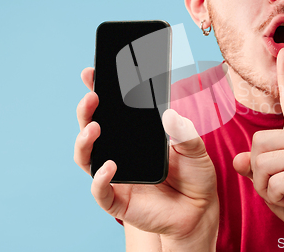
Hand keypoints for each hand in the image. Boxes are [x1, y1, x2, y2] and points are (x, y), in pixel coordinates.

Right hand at [74, 68, 217, 246]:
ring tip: (94, 127)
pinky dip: (100, 180)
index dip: (100, 92)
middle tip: (92, 95)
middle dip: (87, 111)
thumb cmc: (195, 175)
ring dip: (84, 141)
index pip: (112, 112)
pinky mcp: (119, 201)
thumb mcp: (195, 148)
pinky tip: (110, 166)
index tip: (92, 73)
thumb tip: (169, 113)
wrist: (199, 209)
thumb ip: (184, 131)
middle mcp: (120, 153)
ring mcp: (117, 176)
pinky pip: (101, 192)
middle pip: (92, 129)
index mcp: (135, 137)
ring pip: (87, 158)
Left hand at [233, 48, 283, 241]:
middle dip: (258, 171)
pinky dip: (276, 197)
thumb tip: (239, 159)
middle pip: (257, 142)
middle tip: (278, 185)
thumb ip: (255, 167)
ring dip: (266, 186)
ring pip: (262, 162)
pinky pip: (274, 182)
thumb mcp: (270, 182)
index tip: (282, 52)